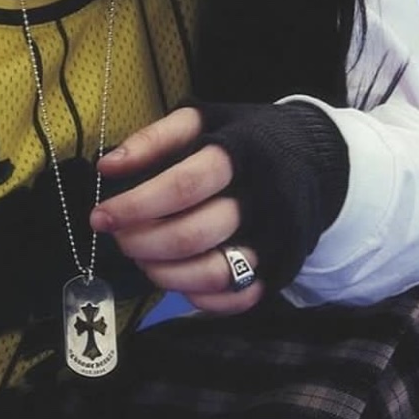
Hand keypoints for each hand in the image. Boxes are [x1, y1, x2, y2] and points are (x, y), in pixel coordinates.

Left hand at [90, 106, 265, 314]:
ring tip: (143, 258)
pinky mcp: (283, 269)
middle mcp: (263, 199)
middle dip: (142, 243)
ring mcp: (276, 239)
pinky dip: (199, 297)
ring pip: (214, 273)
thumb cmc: (245, 138)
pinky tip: (177, 277)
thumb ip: (155, 138)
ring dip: (164, 274)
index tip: (101, 216)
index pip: (183, 185)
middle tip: (119, 237)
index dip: (136, 205)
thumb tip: (108, 166)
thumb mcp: (204, 120)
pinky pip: (237, 298)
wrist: (317, 158)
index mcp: (241, 153)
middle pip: (193, 235)